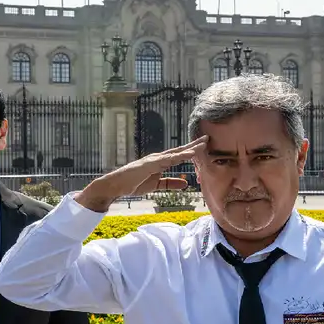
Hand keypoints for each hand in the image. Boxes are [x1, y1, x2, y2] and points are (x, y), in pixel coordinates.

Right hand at [75, 136, 206, 211]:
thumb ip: (170, 183)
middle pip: (179, 150)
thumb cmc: (134, 184)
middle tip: (207, 139)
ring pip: (175, 154)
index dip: (191, 151)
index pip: (178, 155)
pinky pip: (166, 160)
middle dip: (193, 145)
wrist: (116, 185)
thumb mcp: (156, 185)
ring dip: (188, 150)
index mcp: (160, 162)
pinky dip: (178, 157)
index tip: (203, 147)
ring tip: (201, 146)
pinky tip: (187, 155)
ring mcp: (153, 160)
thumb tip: (186, 183)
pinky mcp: (149, 164)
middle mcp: (158, 158)